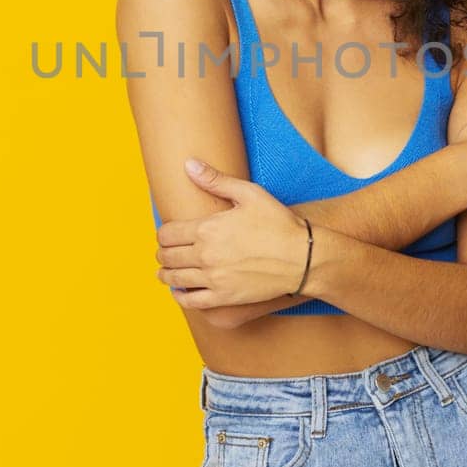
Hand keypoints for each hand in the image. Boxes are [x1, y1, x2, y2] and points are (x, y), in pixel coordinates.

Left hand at [154, 158, 311, 308]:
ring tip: (166, 271)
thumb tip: (189, 164)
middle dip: (162, 253)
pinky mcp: (224, 298)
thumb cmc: (279, 223)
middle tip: (164, 252)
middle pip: (167, 256)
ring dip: (166, 274)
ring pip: (174, 279)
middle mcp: (206, 255)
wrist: (303, 258)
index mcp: (208, 228)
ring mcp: (214, 279)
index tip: (166, 235)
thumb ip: (216, 180)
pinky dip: (180, 296)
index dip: (162, 234)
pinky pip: (191, 301)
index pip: (167, 234)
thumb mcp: (250, 194)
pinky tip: (180, 291)